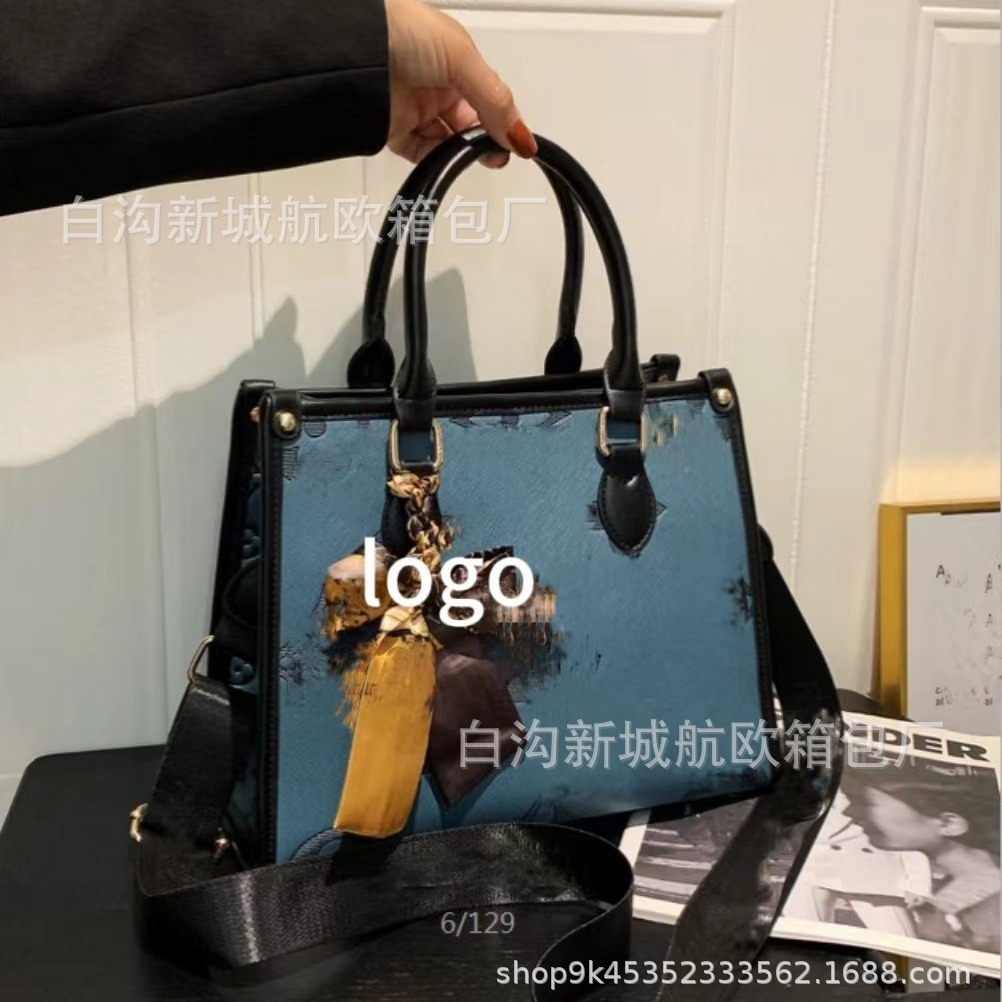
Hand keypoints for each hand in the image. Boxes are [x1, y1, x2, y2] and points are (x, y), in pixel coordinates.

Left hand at [384, 0, 536, 165]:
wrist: (352, 45)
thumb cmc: (403, 30)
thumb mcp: (463, 59)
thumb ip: (496, 100)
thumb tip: (521, 136)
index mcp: (455, 59)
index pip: (487, 97)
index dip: (502, 120)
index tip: (515, 142)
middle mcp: (436, 82)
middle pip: (468, 122)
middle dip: (482, 141)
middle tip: (494, 155)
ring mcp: (414, 105)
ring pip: (446, 140)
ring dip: (459, 152)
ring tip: (467, 156)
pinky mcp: (393, 128)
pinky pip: (419, 152)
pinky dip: (434, 160)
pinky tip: (445, 160)